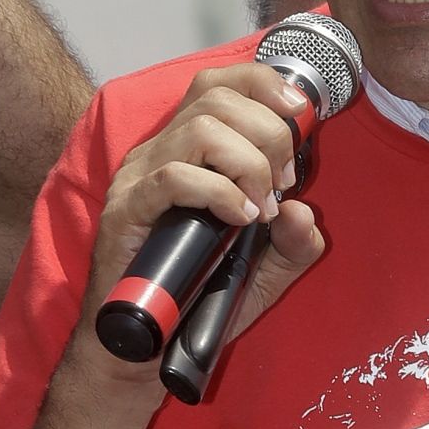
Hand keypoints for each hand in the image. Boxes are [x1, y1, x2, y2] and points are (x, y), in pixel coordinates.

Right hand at [73, 63, 326, 390]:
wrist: (150, 346)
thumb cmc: (204, 295)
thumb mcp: (269, 268)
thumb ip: (297, 240)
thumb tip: (304, 210)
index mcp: (191, 146)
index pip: (222, 82)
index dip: (266, 85)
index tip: (302, 116)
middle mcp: (162, 149)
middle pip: (219, 98)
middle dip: (269, 134)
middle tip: (282, 183)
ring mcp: (139, 177)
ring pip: (202, 128)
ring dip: (248, 163)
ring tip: (260, 208)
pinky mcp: (125, 210)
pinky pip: (174, 176)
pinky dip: (219, 192)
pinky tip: (238, 219)